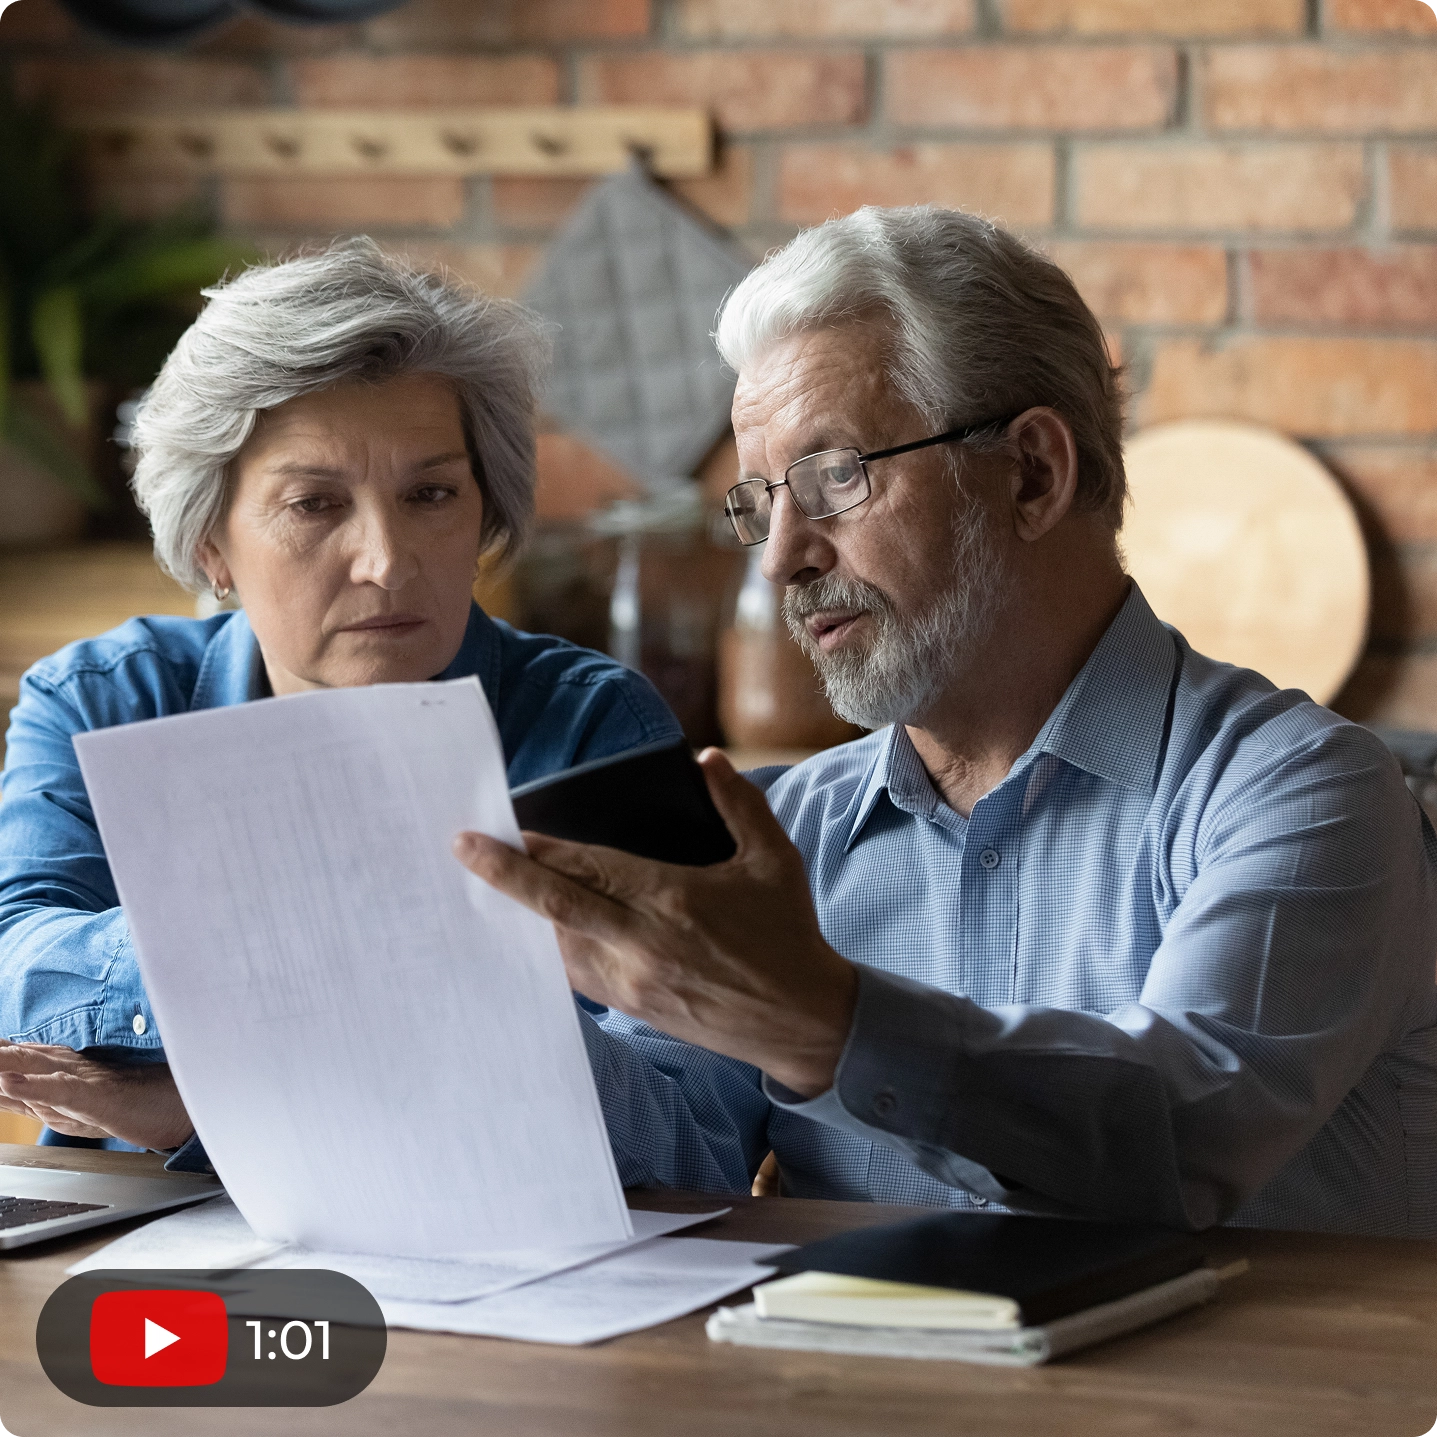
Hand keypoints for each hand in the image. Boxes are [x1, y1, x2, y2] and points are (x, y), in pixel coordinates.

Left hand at [0, 1042, 193, 1149]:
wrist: (184, 1107)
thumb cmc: (136, 1102)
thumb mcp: (74, 1105)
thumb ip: (37, 1095)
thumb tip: (7, 1087)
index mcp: (59, 1067)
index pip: (10, 1057)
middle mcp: (65, 1066)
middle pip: (11, 1056)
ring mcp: (82, 1078)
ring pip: (30, 1066)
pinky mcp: (101, 1097)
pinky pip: (64, 1090)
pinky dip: (36, 1086)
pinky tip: (13, 1084)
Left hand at [453, 749, 857, 1097]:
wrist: (802, 1020)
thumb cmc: (788, 934)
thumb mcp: (774, 860)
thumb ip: (739, 805)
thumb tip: (707, 760)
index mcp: (673, 901)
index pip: (589, 869)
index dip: (540, 850)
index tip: (502, 828)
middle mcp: (643, 944)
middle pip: (557, 907)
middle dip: (505, 876)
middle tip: (462, 849)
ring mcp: (634, 982)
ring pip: (559, 945)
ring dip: (524, 916)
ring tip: (490, 886)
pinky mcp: (635, 1009)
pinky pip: (578, 975)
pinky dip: (552, 949)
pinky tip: (537, 930)